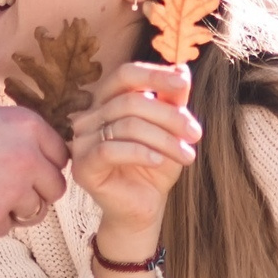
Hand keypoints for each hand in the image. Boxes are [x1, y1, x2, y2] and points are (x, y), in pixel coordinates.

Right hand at [0, 102, 69, 235]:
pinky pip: (6, 228)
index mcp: (26, 125)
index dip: (43, 165)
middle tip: (4, 188)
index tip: (26, 169)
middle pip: (55, 187)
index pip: (60, 155)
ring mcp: (12, 190)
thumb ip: (12, 135)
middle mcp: (27, 156)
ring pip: (35, 211)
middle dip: (35, 191)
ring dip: (14, 209)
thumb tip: (32, 156)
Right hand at [71, 62, 198, 259]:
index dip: (153, 76)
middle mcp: (89, 117)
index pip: (125, 75)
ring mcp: (82, 142)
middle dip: (169, 116)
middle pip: (130, 101)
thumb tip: (181, 68)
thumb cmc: (154, 168)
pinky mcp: (83, 166)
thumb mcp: (169, 130)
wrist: (144, 209)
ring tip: (187, 156)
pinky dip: (141, 153)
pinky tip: (160, 162)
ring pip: (126, 126)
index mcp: (106, 102)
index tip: (182, 83)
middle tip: (195, 133)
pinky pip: (111, 150)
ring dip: (164, 139)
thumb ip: (171, 100)